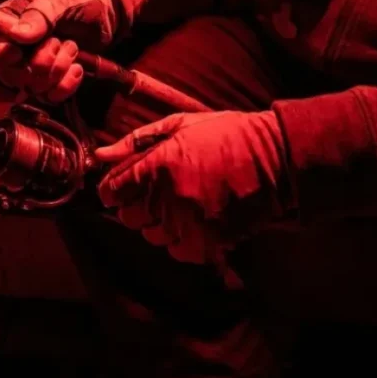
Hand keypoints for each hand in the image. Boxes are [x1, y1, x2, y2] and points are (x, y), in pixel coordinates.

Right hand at [0, 0, 117, 102]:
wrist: (102, 11)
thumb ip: (39, 15)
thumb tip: (17, 35)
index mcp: (4, 23)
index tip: (18, 50)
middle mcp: (10, 48)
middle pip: (2, 73)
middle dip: (35, 64)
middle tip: (56, 43)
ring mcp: (29, 68)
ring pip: (27, 87)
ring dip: (55, 70)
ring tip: (71, 48)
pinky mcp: (48, 83)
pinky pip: (48, 97)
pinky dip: (66, 85)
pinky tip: (77, 68)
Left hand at [94, 111, 293, 262]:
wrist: (277, 157)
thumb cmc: (226, 135)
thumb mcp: (180, 125)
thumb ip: (135, 142)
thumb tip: (99, 156)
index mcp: (158, 163)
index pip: (112, 191)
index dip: (112, 191)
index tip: (121, 189)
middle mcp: (168, 195)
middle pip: (129, 218)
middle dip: (136, 207)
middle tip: (155, 194)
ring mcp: (189, 221)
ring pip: (152, 236)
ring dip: (159, 224)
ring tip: (180, 205)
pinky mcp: (209, 241)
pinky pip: (177, 252)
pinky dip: (181, 242)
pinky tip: (194, 222)